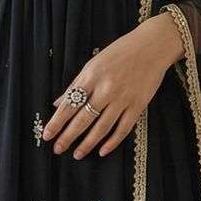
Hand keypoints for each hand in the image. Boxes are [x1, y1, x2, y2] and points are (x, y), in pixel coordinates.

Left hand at [41, 13, 184, 158]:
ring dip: (88, 143)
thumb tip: (58, 103)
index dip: (57, 121)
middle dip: (68, 136)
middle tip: (58, 149)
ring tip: (77, 154)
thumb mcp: (93, 63)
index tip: (47, 135)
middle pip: (83, 118)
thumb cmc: (121, 52)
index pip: (69, 104)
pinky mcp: (138, 105)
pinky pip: (123, 128)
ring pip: (102, 127)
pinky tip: (102, 151)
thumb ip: (76, 84)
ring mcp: (123, 98)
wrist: (152, 46)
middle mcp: (106, 89)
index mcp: (91, 76)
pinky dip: (112, 142)